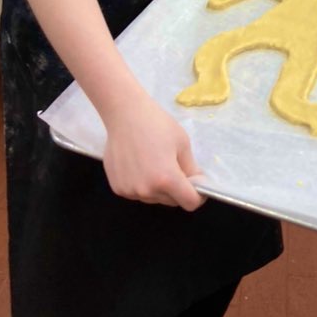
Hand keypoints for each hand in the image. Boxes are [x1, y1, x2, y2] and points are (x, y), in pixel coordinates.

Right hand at [102, 92, 205, 209]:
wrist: (125, 114)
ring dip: (159, 188)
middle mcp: (147, 191)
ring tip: (154, 162)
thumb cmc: (156, 124)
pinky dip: (143, 185)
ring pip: (154, 198)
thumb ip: (191, 168)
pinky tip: (140, 164)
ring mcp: (130, 191)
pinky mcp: (118, 188)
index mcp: (166, 179)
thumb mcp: (182, 143)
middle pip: (172, 201)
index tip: (198, 185)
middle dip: (178, 190)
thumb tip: (196, 183)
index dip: (197, 195)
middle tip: (175, 167)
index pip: (189, 203)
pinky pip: (138, 193)